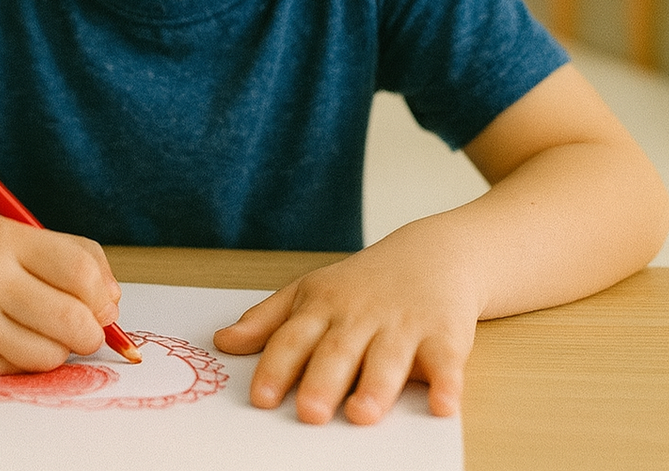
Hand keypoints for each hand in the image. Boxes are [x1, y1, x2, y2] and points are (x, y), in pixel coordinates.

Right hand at [0, 214, 123, 375]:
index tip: (103, 305)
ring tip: (38, 332)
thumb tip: (114, 305)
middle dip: (92, 333)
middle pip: (74, 319)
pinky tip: (4, 339)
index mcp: (4, 237)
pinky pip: (19, 371)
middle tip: (85, 331)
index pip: (82, 272)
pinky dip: (24, 360)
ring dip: (57, 349)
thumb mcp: (11, 237)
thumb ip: (69, 258)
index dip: (104, 296)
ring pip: (51, 354)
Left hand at [212, 228, 477, 424]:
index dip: (277, 368)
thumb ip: (266, 321)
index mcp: (322, 307)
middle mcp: (360, 316)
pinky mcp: (445, 336)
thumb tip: (223, 343)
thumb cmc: (360, 284)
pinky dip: (446, 383)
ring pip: (387, 358)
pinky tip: (442, 405)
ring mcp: (403, 325)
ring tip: (361, 414)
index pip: (293, 339)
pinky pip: (446, 361)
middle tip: (309, 413)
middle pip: (337, 350)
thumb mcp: (308, 292)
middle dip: (322, 382)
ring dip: (375, 386)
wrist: (433, 254)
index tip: (261, 398)